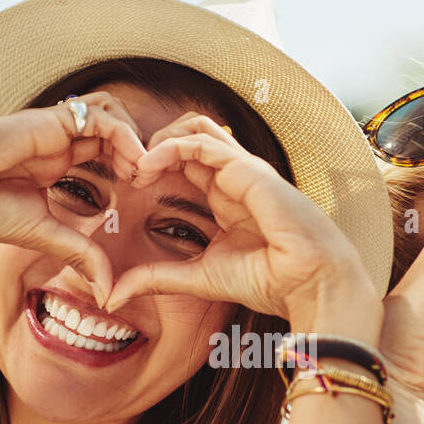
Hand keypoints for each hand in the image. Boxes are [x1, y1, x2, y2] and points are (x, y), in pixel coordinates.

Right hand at [0, 91, 147, 301]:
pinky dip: (124, 135)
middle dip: (141, 151)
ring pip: (112, 114)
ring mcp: (54, 129)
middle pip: (115, 130)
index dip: (132, 167)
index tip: (147, 193)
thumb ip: (80, 253)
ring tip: (143, 172)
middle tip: (154, 180)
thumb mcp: (44, 236)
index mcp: (56, 162)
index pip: (106, 152)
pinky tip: (132, 163)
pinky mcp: (49, 121)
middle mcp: (58, 142)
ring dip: (135, 139)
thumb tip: (108, 292)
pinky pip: (99, 116)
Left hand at [103, 113, 378, 333]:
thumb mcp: (197, 279)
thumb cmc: (269, 281)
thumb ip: (158, 278)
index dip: (153, 166)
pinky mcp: (248, 170)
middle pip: (188, 136)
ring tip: (136, 165)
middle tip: (126, 169)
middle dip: (152, 145)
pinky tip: (149, 166)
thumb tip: (114, 294)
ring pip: (195, 129)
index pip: (185, 163)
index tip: (125, 186)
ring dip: (159, 140)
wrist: (309, 283)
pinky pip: (202, 143)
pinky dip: (171, 148)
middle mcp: (234, 178)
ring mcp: (243, 170)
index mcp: (226, 198)